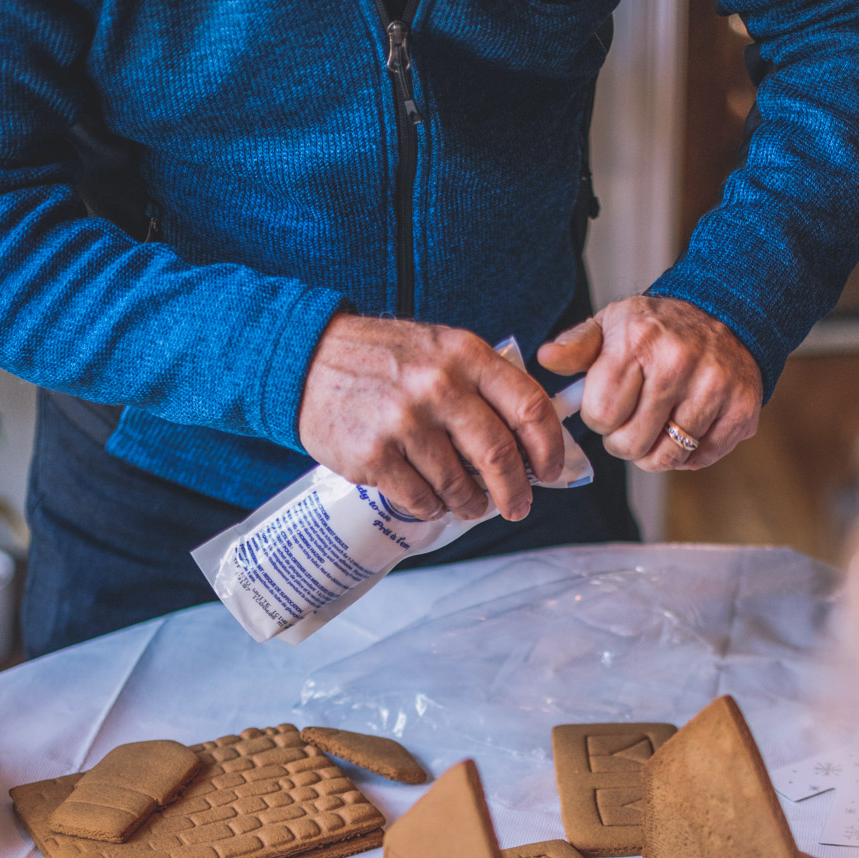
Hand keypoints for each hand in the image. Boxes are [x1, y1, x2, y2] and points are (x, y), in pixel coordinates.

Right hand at [298, 314, 564, 521]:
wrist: (308, 360)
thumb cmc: (385, 361)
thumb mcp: (441, 350)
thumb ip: (486, 385)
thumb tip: (532, 441)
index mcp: (464, 355)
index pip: (528, 406)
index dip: (548, 447)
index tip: (550, 471)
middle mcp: (438, 385)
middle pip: (499, 454)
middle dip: (515, 492)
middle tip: (517, 507)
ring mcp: (404, 421)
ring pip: (460, 485)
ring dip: (471, 504)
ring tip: (469, 504)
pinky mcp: (374, 455)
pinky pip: (422, 500)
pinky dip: (433, 507)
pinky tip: (430, 498)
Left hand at [538, 295, 761, 471]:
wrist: (726, 312)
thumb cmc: (658, 328)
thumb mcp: (612, 324)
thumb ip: (576, 346)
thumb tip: (546, 358)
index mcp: (639, 341)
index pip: (600, 416)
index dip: (601, 418)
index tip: (612, 403)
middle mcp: (678, 363)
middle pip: (630, 444)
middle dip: (625, 440)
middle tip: (635, 418)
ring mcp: (714, 388)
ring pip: (666, 458)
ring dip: (656, 451)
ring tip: (659, 424)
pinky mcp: (741, 410)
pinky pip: (700, 459)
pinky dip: (689, 453)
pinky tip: (687, 426)